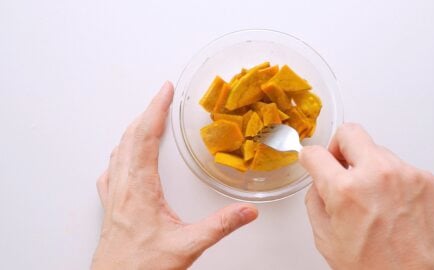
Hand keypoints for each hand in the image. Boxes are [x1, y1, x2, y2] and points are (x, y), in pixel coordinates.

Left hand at [92, 82, 257, 269]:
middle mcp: (122, 186)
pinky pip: (113, 166)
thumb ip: (220, 226)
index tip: (163, 91)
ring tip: (147, 117)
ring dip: (134, 128)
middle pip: (131, 137)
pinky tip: (125, 155)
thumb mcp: (187, 246)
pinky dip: (122, 150)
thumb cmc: (142, 266)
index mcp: (140, 188)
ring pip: (120, 149)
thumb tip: (246, 212)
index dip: (155, 110)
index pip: (145, 137)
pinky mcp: (111, 204)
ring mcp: (113, 194)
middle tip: (160, 95)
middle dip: (147, 111)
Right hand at [300, 123, 433, 269]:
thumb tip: (318, 180)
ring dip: (371, 168)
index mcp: (345, 190)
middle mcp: (378, 175)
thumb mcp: (326, 238)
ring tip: (374, 198)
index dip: (309, 157)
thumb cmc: (374, 268)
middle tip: (341, 166)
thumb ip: (316, 200)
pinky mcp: (429, 181)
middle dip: (340, 147)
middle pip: (350, 133)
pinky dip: (395, 182)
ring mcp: (407, 175)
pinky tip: (394, 205)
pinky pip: (403, 168)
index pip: (316, 153)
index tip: (312, 159)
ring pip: (379, 152)